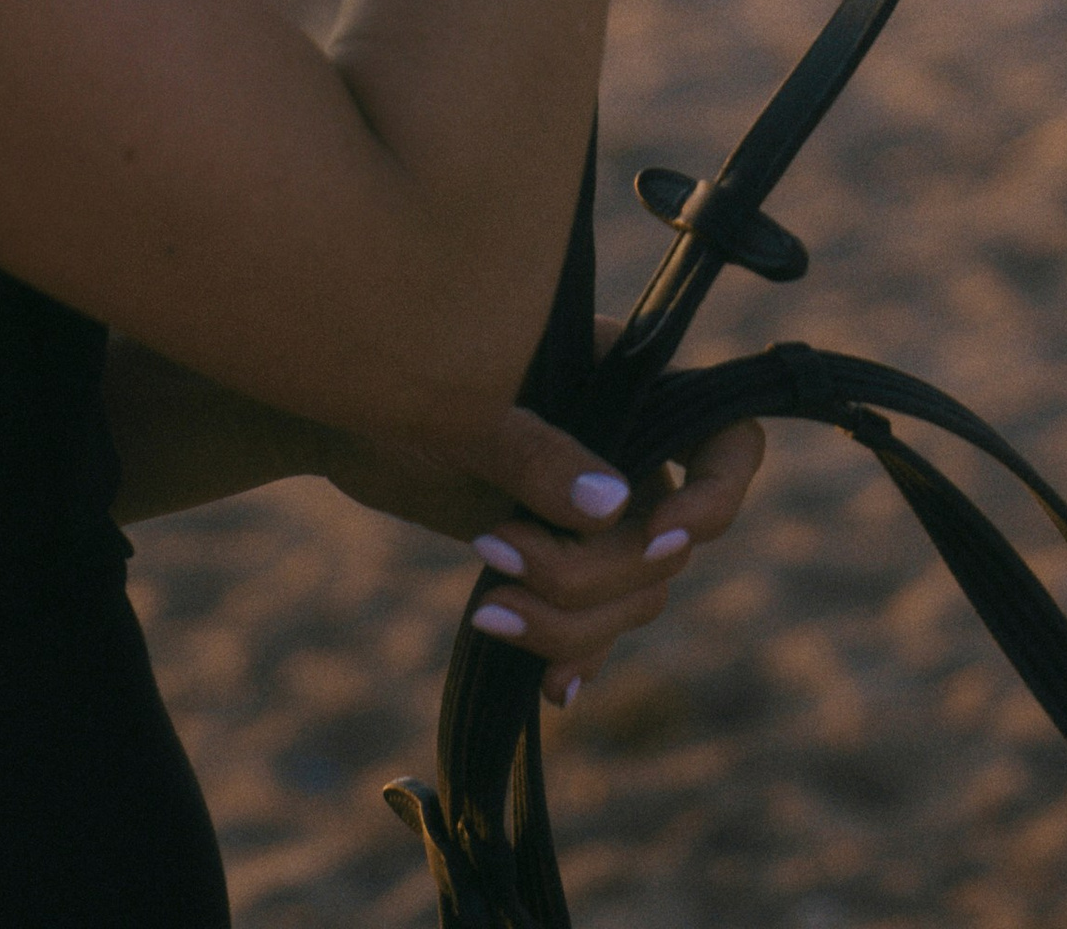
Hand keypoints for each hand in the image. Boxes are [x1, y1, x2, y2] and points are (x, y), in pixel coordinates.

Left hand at [323, 363, 765, 708]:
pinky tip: (554, 687)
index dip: (713, 497)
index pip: (729, 441)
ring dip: (570, 621)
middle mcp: (630, 448)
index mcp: (629, 383)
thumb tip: (618, 507)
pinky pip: (600, 623)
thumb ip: (539, 452)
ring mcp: (597, 508)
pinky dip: (576, 651)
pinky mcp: (561, 557)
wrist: (336, 410)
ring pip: (634, 596)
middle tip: (498, 557)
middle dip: (592, 574)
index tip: (653, 533)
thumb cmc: (397, 380)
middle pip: (667, 546)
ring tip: (488, 614)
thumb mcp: (467, 412)